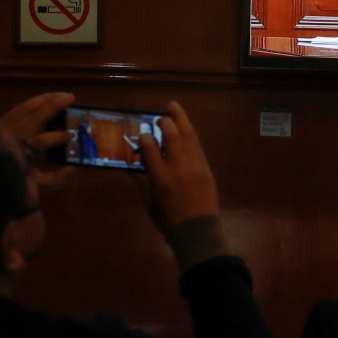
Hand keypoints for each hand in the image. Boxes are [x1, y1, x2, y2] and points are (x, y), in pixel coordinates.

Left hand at [0, 92, 75, 191]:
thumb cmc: (13, 182)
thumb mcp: (36, 186)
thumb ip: (55, 179)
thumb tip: (73, 169)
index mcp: (20, 154)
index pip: (40, 141)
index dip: (56, 136)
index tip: (71, 135)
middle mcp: (11, 137)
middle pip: (32, 117)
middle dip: (52, 106)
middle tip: (71, 97)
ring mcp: (5, 128)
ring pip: (25, 109)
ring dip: (44, 100)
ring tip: (62, 94)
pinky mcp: (2, 123)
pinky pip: (18, 109)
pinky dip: (33, 102)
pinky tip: (45, 98)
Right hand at [138, 101, 219, 233]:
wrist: (198, 231)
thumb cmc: (168, 221)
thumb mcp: (149, 202)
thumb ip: (140, 181)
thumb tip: (130, 165)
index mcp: (160, 178)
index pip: (150, 148)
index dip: (144, 138)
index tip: (142, 133)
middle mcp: (178, 167)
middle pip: (172, 136)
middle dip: (165, 122)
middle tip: (159, 116)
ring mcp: (195, 166)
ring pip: (188, 137)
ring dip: (181, 120)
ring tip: (174, 107)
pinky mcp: (206, 168)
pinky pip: (197, 146)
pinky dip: (191, 135)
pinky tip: (186, 128)